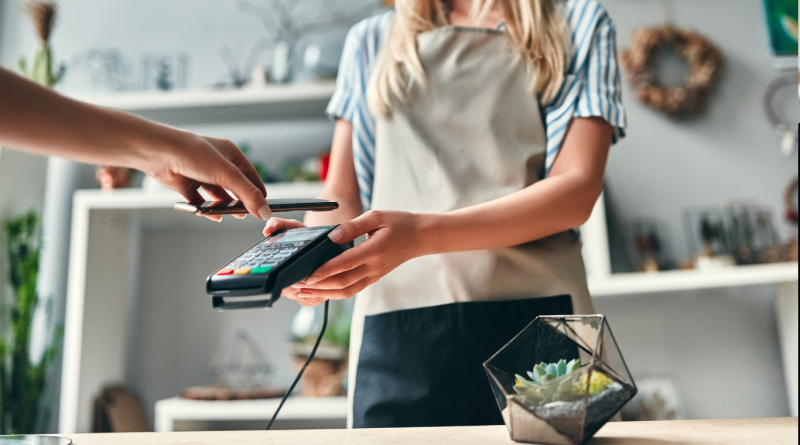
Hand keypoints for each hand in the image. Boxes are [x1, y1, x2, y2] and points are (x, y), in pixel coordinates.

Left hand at [143, 131, 269, 220]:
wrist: (159, 153)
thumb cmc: (192, 153)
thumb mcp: (227, 174)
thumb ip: (248, 194)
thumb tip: (264, 211)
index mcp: (230, 154)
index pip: (251, 177)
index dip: (257, 193)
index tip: (262, 209)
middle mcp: (216, 163)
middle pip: (235, 187)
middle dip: (241, 202)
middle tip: (245, 214)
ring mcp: (201, 174)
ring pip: (218, 195)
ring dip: (223, 206)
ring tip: (227, 214)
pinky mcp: (187, 184)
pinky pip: (201, 201)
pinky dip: (206, 209)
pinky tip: (211, 215)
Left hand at [284, 211, 425, 306]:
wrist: (419, 237)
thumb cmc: (399, 224)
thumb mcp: (376, 216)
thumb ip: (352, 226)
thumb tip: (331, 236)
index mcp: (374, 250)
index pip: (346, 263)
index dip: (325, 270)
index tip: (307, 274)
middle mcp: (373, 267)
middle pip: (342, 282)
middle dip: (318, 285)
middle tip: (297, 284)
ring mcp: (373, 276)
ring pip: (345, 291)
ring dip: (323, 293)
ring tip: (303, 291)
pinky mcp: (372, 279)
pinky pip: (351, 290)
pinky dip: (334, 294)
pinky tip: (320, 291)